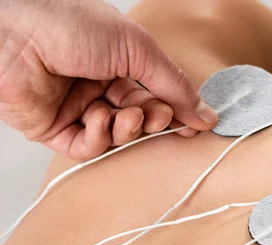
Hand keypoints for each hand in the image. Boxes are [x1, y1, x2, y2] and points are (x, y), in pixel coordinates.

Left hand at [0, 0, 217, 160]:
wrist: (15, 32)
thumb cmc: (70, 24)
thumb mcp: (137, 48)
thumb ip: (174, 84)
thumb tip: (206, 115)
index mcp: (118, 63)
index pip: (156, 94)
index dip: (174, 110)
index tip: (193, 123)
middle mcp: (98, 86)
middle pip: (140, 118)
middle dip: (152, 121)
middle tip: (158, 116)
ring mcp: (76, 108)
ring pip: (116, 136)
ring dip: (127, 129)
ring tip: (125, 115)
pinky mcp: (54, 129)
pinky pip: (87, 147)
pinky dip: (99, 138)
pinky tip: (98, 118)